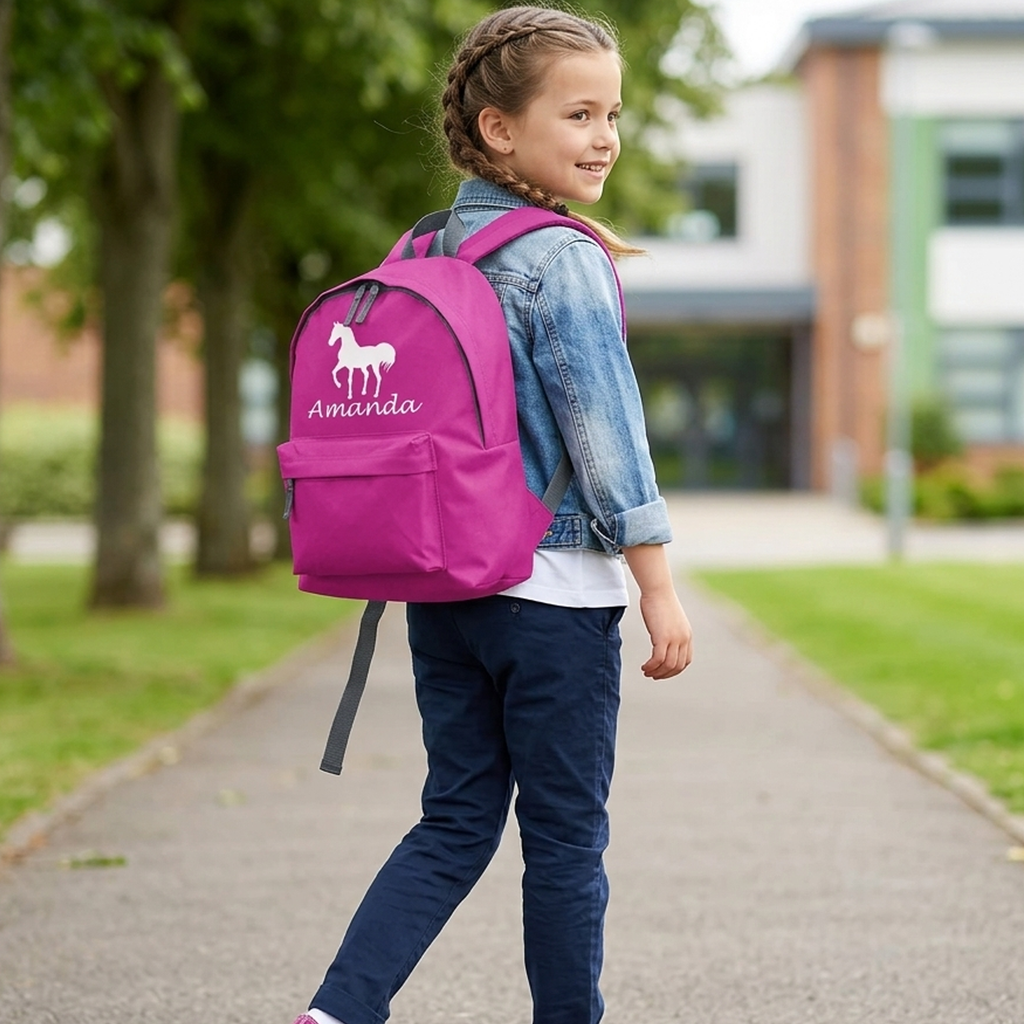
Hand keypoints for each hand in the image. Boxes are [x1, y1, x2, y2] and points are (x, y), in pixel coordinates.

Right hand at [621, 543, 693, 678]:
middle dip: (664, 674)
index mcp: (687, 635)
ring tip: (646, 672)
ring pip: (668, 665)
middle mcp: (684, 639)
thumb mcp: (669, 620)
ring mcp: (675, 639)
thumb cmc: (660, 602)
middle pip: (677, 666)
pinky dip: (651, 666)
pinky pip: (658, 659)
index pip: (685, 661)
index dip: (674, 670)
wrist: (658, 590)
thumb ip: (669, 632)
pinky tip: (644, 666)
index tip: (662, 671)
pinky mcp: (663, 637)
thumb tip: (661, 639)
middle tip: (652, 675)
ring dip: (656, 672)